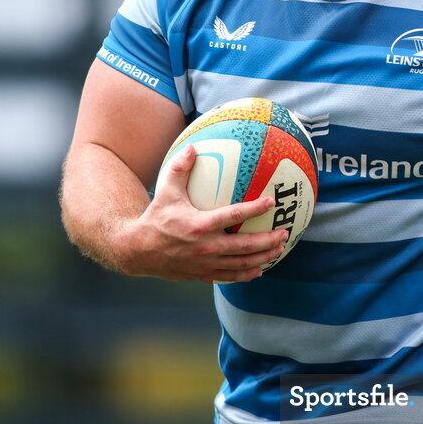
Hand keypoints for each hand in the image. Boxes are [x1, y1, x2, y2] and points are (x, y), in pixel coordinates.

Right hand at [119, 146, 288, 282]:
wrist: (137, 252)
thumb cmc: (155, 219)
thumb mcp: (165, 192)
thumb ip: (180, 169)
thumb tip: (194, 147)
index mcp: (199, 226)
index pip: (233, 216)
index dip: (254, 209)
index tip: (270, 202)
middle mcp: (205, 247)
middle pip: (245, 246)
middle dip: (268, 240)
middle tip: (285, 232)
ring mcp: (205, 264)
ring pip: (241, 264)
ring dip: (263, 257)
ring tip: (279, 249)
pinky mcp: (202, 275)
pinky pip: (229, 276)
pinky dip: (246, 274)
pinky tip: (259, 269)